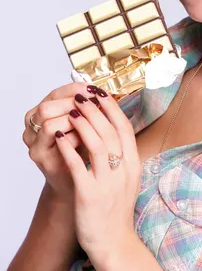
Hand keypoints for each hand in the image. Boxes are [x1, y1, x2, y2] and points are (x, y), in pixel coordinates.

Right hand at [23, 82, 102, 201]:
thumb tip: (101, 91)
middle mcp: (32, 128)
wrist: (75, 181)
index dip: (74, 89)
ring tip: (93, 121)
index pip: (54, 94)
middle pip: (47, 107)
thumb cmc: (80, 149)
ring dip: (73, 120)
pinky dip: (75, 136)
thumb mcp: (81, 124)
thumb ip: (84, 108)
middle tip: (93, 103)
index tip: (93, 89)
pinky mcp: (42, 159)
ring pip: (49, 124)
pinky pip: (58, 142)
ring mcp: (34, 145)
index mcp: (40, 114)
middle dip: (71, 103)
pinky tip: (89, 137)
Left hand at [54, 85, 142, 257]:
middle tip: (82, 96)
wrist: (114, 242)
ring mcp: (108, 183)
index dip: (112, 107)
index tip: (100, 93)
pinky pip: (78, 166)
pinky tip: (61, 136)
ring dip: (84, 124)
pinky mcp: (90, 195)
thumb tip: (114, 126)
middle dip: (95, 110)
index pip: (125, 127)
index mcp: (133, 163)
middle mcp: (123, 170)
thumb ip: (123, 153)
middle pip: (110, 131)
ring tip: (72, 111)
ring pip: (98, 145)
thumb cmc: (117, 207)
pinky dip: (70, 148)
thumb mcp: (128, 177)